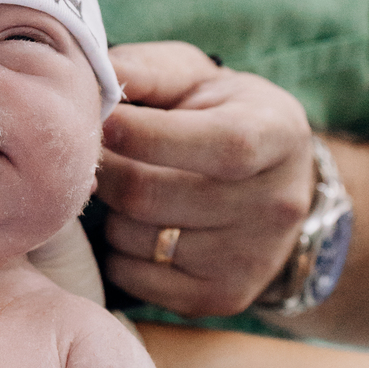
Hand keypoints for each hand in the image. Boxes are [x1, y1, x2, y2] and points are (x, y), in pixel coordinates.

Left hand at [98, 42, 314, 316]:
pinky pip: (132, 276)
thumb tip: (90, 75)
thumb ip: (146, 71)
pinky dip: (116, 250)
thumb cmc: (222, 115)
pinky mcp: (222, 296)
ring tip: (122, 185)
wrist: (276, 184)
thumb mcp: (198, 77)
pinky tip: (136, 224)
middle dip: (105, 169)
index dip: (145, 134)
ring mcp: (250, 258)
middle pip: (153, 195)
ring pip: (134, 237)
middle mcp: (275, 204)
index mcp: (277, 135)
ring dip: (108, 210)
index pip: (217, 145)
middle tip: (92, 153)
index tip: (101, 119)